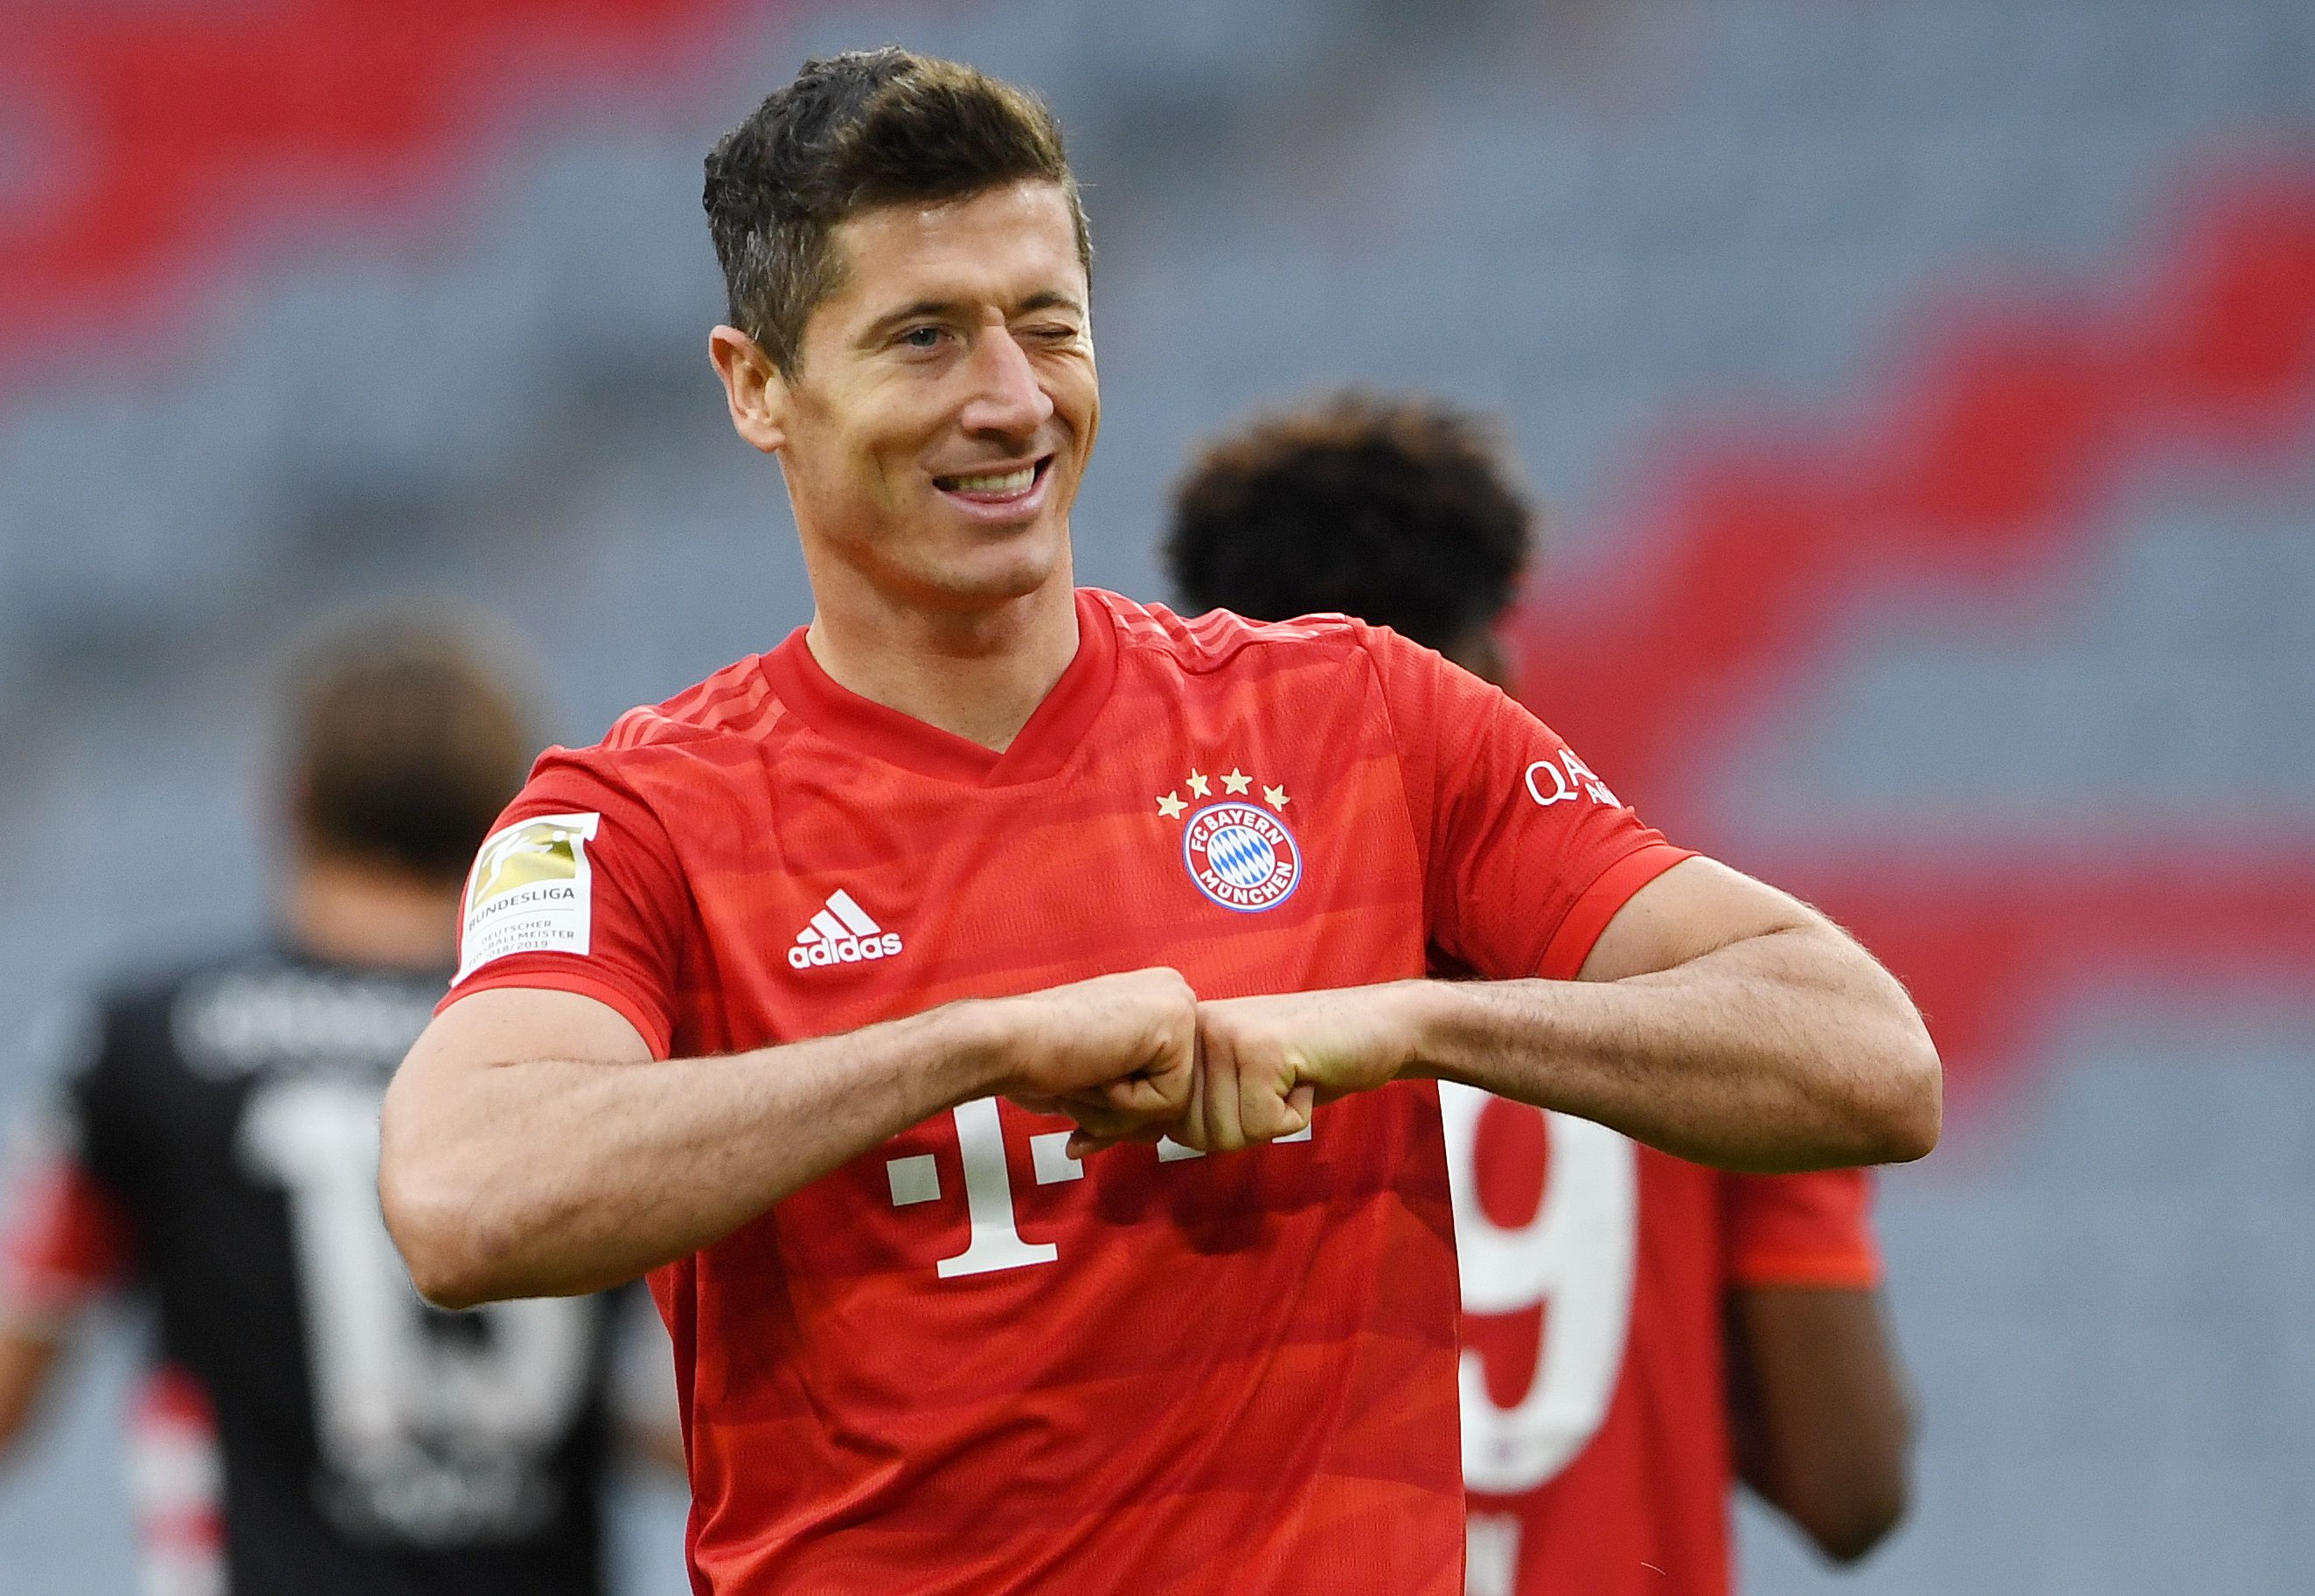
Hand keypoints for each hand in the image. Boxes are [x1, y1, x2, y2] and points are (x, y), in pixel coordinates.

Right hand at [982, 968, 1197, 1146]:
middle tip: (1080, 1080)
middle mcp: (1173, 994)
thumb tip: (1158, 1133)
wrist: (1010, 1041)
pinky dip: (1125, 1103)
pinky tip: (1095, 1066)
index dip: (1120, 1105)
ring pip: (1173, 1103)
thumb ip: (1131, 1102)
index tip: (1083, 1084)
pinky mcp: (1175, 1024)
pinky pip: (1168, 1102)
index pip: (1167, 1082)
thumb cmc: (1039, 1060)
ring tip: (1085, 1071)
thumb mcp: (1099, 1083)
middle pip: (1175, 1093)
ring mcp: (1178, 1005)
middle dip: (1122, 1112)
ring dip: (1120, 1110)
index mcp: (1156, 1002)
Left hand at [1090, 982, 1427, 1156]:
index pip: (1144, 1108)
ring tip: (1288, 1081)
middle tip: (1270, 1092)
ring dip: (1269, 1123)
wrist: (1374, 1027)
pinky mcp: (1261, 1049)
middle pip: (1192, 1133)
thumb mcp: (1227, 1087)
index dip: (1133, 1130)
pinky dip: (1293, 1117)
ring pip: (1226, 1134)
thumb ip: (1162, 1111)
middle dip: (1238, 1128)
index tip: (1084, 1143)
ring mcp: (1226, 1037)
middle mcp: (1195, 1032)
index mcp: (1181, 1038)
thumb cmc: (1304, 1064)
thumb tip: (1080, 1143)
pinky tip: (1305, 1081)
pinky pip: (1263, 1127)